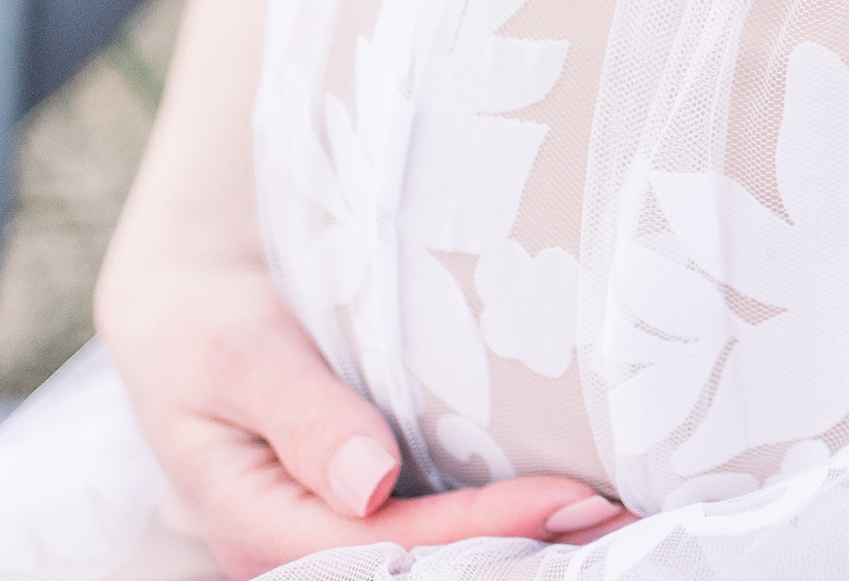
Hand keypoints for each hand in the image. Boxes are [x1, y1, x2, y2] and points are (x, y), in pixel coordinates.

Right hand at [96, 255, 630, 576]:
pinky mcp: (370, 515)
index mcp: (260, 527)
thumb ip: (305, 416)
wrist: (196, 317)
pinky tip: (574, 502)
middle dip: (527, 550)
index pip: (390, 547)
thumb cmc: (211, 327)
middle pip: (428, 569)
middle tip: (628, 516)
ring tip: (624, 516)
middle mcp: (301, 550)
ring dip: (530, 544)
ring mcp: (338, 538)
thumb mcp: (240, 356)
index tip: (569, 498)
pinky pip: (441, 532)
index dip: (485, 527)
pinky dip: (509, 521)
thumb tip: (370, 484)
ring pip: (441, 561)